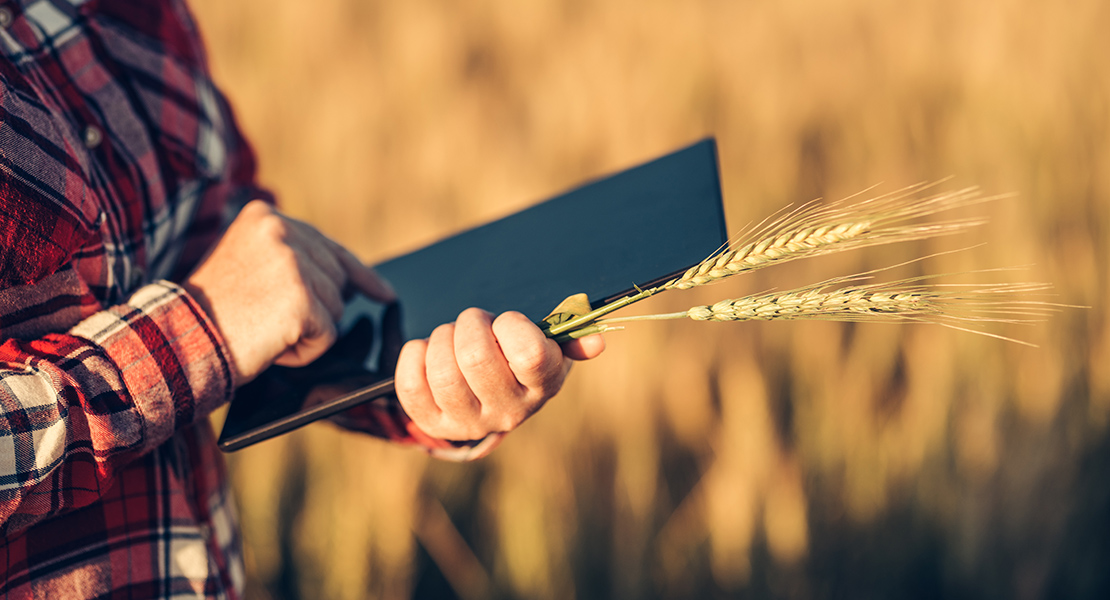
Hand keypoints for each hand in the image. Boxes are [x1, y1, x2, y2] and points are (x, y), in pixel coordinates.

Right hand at [182, 200, 394, 384]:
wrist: (179, 342)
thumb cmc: (213, 314)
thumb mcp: (250, 267)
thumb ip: (294, 260)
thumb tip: (354, 282)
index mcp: (266, 217)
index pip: (329, 247)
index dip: (360, 276)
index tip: (385, 294)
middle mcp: (282, 231)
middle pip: (337, 279)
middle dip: (318, 310)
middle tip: (272, 322)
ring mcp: (293, 263)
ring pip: (336, 309)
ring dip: (307, 331)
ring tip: (263, 330)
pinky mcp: (302, 299)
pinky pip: (328, 334)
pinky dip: (305, 351)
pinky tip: (272, 345)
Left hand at [394, 308, 604, 440]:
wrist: (492, 398)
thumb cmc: (521, 360)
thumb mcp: (551, 348)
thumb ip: (571, 339)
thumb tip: (597, 344)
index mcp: (541, 386)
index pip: (528, 352)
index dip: (511, 324)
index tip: (507, 322)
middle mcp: (507, 412)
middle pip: (476, 357)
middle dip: (470, 323)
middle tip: (473, 321)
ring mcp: (469, 423)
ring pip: (442, 371)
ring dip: (442, 338)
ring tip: (451, 336)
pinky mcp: (434, 424)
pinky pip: (410, 384)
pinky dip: (414, 355)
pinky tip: (427, 350)